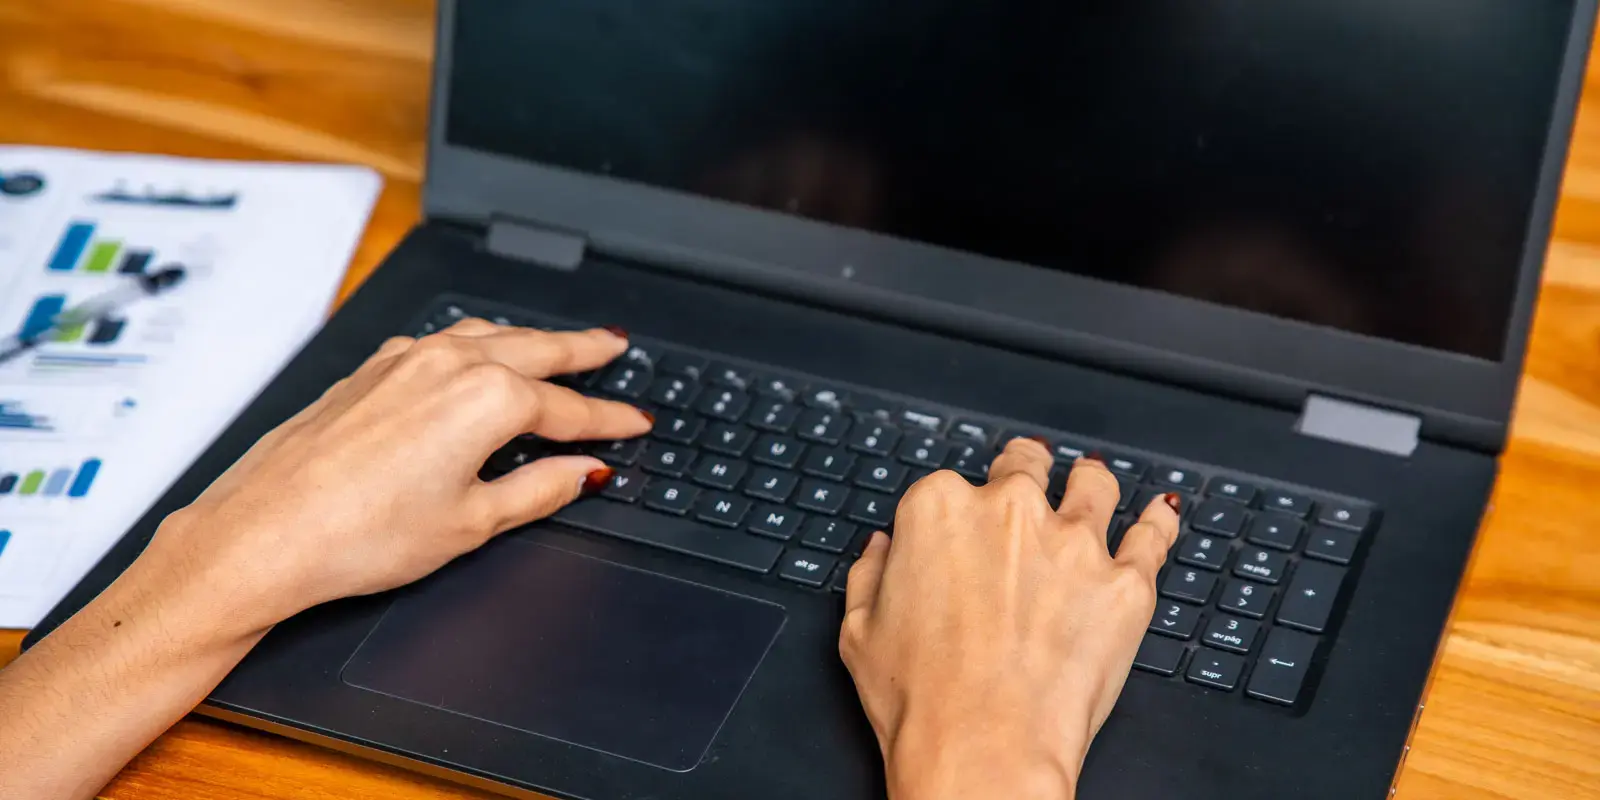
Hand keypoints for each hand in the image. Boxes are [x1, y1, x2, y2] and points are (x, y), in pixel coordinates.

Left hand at [146, 318, 650, 632]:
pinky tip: (477, 357)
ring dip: (530, 338)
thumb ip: (539, 490)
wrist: (263, 534)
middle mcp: (448, 364)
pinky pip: (442, 341)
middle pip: (537, 349)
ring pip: (487, 335)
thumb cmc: (358, 535)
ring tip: (557, 345)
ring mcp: (404, 360)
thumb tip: (580, 473)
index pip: (570, 410)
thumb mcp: (473, 524)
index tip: (637, 423)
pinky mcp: (369, 371)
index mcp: (488, 399)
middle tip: (615, 346)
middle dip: (582, 350)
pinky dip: (478, 343)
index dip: (611, 421)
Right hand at [839, 438, 1180, 799]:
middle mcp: (1009, 511)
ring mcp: (1073, 544)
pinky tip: (1160, 512)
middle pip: (1025, 466)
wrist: (983, 750)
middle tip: (1027, 481)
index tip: (961, 526)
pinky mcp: (1125, 584)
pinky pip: (1154, 536)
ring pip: (1094, 485)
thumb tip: (882, 550)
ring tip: (1091, 481)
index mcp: (938, 510)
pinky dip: (1158, 521)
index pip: (949, 485)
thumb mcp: (859, 632)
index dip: (956, 508)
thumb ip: (871, 574)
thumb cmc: (921, 701)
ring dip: (1090, 481)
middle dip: (1025, 469)